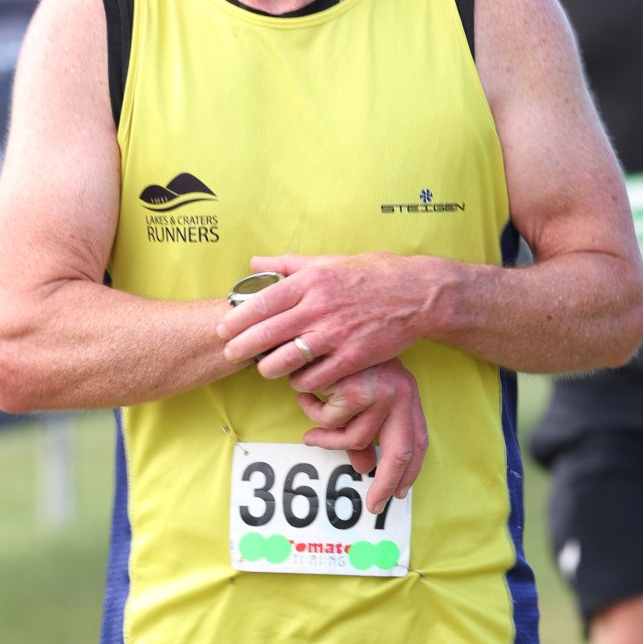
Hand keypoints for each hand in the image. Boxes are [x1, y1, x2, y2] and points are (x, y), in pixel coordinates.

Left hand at [217, 252, 433, 394]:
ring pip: (285, 360)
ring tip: (265, 368)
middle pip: (265, 334)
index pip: (261, 303)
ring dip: (268, 368)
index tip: (224, 328)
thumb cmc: (374, 274)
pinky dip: (300, 382)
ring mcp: (336, 334)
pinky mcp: (353, 357)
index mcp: (311, 281)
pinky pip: (314, 378)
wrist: (418, 294)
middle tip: (231, 354)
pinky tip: (298, 379)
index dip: (237, 319)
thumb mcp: (331, 261)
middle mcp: (319, 307)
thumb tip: (255, 262)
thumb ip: (290, 264)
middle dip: (241, 347)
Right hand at [295, 359, 427, 514]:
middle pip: (399, 453)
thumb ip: (364, 430)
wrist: (325, 319)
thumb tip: (363, 467)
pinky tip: (307, 392)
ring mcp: (381, 392)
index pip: (417, 441)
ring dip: (326, 436)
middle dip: (386, 484)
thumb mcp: (358, 395)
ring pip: (354, 439)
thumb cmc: (339, 357)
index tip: (400, 493)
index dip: (409, 470)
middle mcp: (401, 394)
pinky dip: (313, 411)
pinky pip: (330, 422)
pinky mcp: (357, 391)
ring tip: (311, 416)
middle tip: (373, 506)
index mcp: (406, 394)